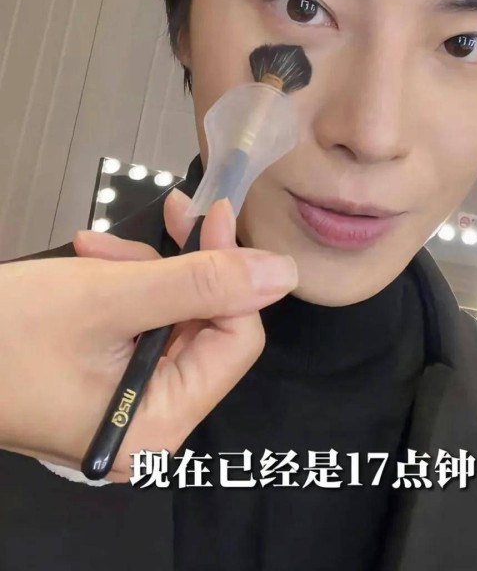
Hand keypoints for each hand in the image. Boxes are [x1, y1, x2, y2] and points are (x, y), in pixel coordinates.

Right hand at [0, 191, 296, 481]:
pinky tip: (90, 259)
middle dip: (182, 266)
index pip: (236, 340)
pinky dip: (122, 286)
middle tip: (166, 215)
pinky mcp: (106, 381)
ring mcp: (128, 404)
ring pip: (172, 317)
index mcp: (161, 426)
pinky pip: (140, 324)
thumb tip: (285, 275)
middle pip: (205, 327)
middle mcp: (153, 425)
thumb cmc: (8, 331)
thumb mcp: (109, 297)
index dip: (232, 272)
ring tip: (97, 248)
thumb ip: (202, 284)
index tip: (210, 214)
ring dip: (144, 270)